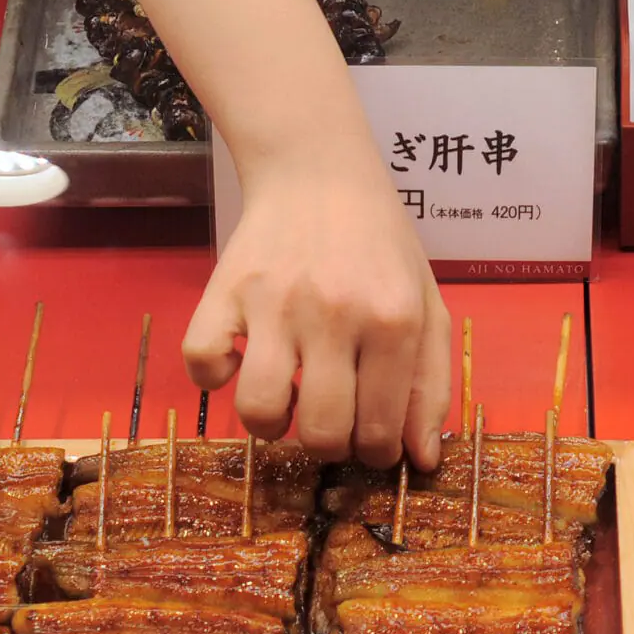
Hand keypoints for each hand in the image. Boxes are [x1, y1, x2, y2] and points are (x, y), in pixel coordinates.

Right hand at [183, 147, 450, 469]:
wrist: (319, 173)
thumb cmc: (380, 246)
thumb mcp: (427, 306)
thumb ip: (430, 386)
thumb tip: (421, 461)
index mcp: (394, 322)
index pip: (381, 432)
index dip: (375, 454)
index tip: (368, 440)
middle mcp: (336, 314)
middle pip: (322, 432)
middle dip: (327, 446)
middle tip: (329, 424)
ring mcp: (275, 303)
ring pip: (259, 409)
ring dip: (270, 424)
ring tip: (284, 402)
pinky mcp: (225, 290)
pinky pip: (202, 362)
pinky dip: (213, 375)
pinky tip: (237, 360)